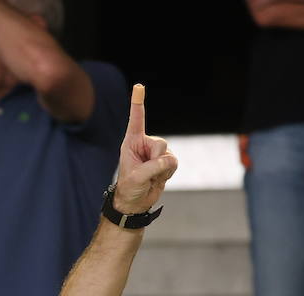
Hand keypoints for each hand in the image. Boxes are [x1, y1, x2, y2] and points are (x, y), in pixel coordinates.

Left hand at [113, 84, 178, 214]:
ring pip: (169, 155)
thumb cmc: (129, 188)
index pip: (136, 120)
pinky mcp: (165, 161)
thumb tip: (168, 160)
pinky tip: (158, 178)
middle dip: (156, 160)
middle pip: (160, 144)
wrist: (136, 202)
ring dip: (162, 170)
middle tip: (146, 172)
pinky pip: (174, 163)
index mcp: (131, 143)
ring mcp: (156, 152)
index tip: (138, 86)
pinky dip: (168, 173)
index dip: (138, 103)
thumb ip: (152, 167)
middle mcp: (144, 144)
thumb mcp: (137, 177)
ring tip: (151, 177)